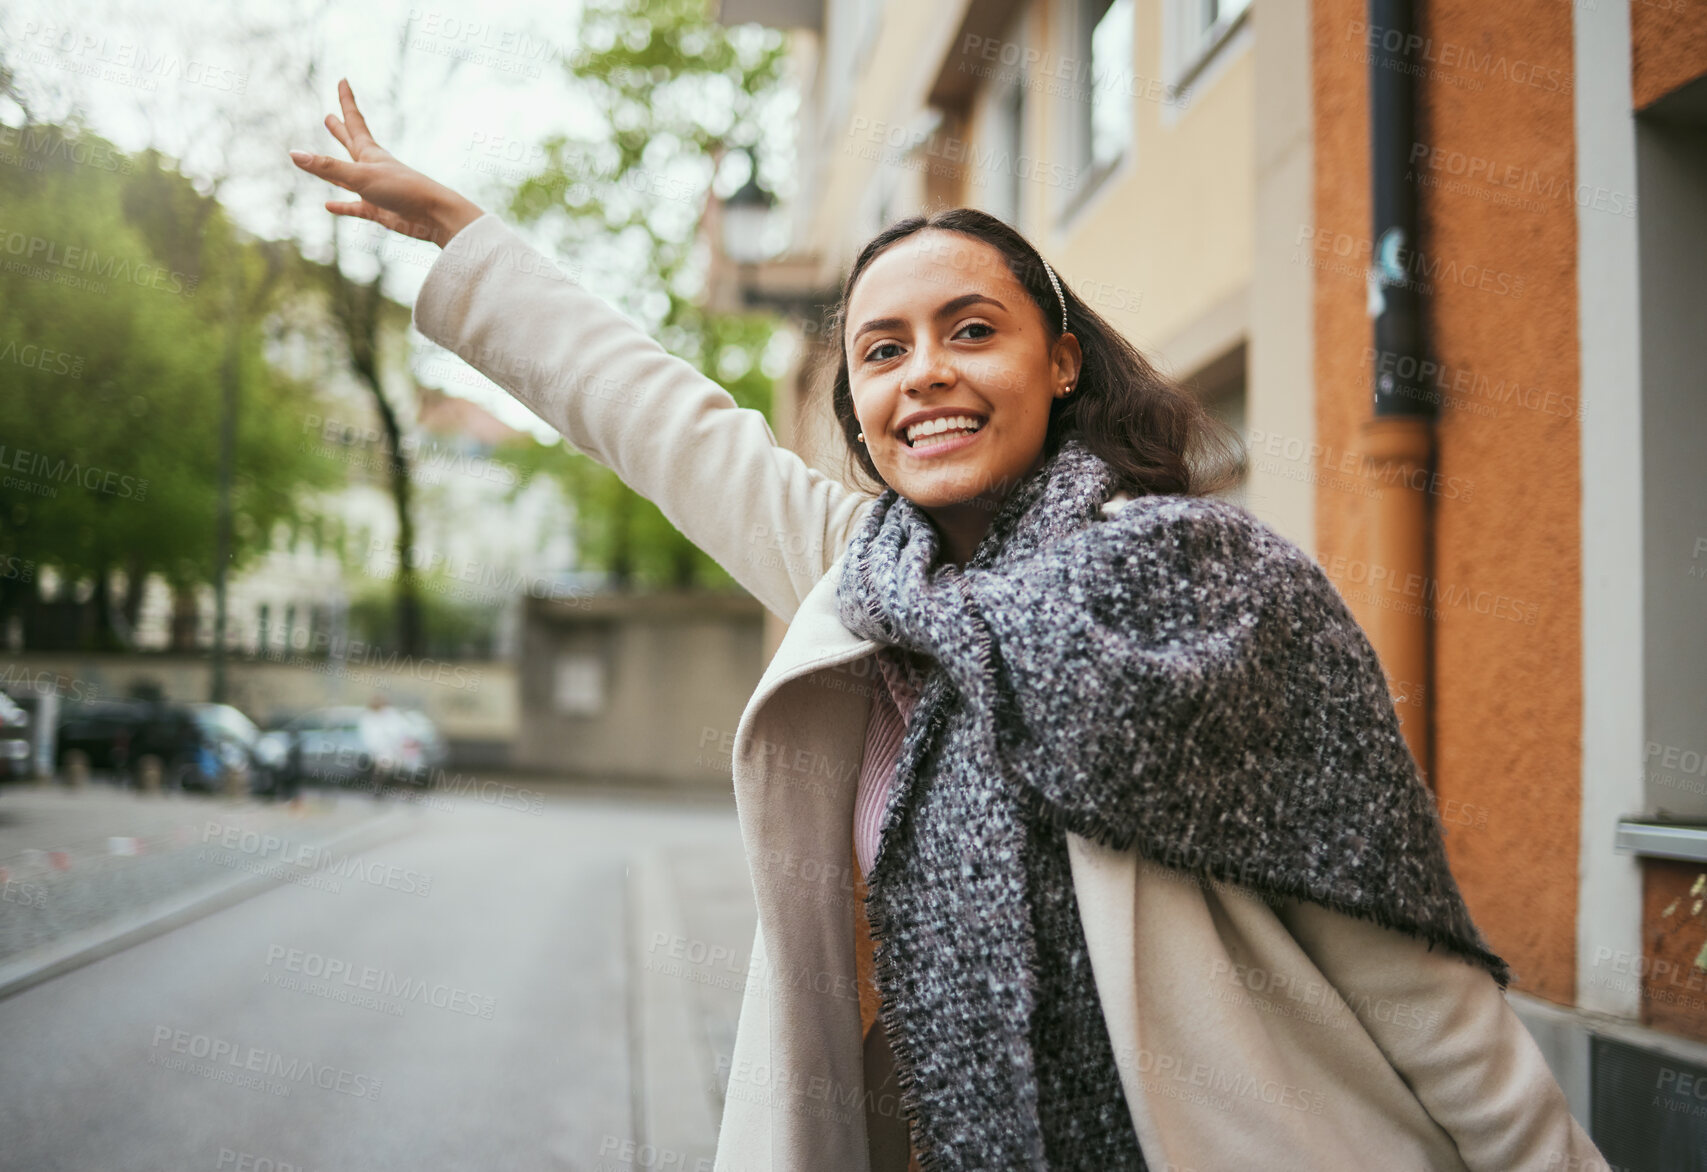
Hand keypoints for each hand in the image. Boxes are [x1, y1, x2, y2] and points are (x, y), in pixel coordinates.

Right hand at [288, 78, 483, 248]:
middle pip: (351, 144)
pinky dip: (341, 206)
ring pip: (347, 176)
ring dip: (333, 168)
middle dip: (340, 130)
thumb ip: (327, 167)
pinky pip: (354, 207)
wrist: (433, 214)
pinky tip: (328, 205)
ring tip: (319, 161)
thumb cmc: (402, 189)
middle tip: (329, 117)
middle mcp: (371, 168)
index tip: (343, 80)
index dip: (346, 100)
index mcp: (370, 153)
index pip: (354, 121)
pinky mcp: (377, 210)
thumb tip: (294, 154)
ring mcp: (374, 189)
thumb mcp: (360, 176)